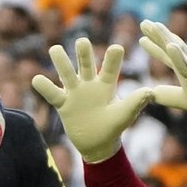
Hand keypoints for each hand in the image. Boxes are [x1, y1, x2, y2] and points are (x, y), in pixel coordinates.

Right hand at [31, 38, 152, 162]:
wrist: (97, 144)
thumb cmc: (113, 127)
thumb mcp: (124, 116)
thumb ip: (134, 103)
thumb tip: (149, 92)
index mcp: (107, 84)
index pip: (111, 68)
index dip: (113, 59)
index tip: (117, 48)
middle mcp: (90, 83)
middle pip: (86, 64)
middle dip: (83, 53)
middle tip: (82, 42)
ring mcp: (75, 92)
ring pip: (66, 73)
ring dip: (61, 62)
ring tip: (55, 49)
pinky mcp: (63, 104)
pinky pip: (52, 94)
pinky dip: (45, 87)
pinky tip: (37, 79)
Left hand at [139, 19, 186, 125]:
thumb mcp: (181, 99)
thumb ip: (167, 95)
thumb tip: (152, 92)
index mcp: (185, 69)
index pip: (167, 55)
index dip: (155, 46)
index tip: (142, 38)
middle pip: (171, 45)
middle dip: (157, 34)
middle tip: (144, 22)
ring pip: (179, 48)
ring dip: (166, 36)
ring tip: (155, 25)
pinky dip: (178, 55)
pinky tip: (170, 45)